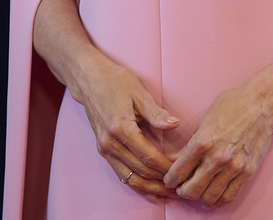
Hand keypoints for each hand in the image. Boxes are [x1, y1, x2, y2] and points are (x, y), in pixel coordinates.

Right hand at [76, 49, 180, 202]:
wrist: (89, 79)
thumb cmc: (116, 81)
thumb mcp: (139, 92)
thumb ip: (156, 113)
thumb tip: (175, 124)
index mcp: (121, 129)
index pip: (148, 157)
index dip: (166, 167)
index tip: (183, 169)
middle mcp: (110, 143)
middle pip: (140, 171)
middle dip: (162, 181)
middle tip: (182, 186)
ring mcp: (105, 149)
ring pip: (130, 178)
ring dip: (150, 188)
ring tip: (169, 193)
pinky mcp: (103, 150)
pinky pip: (121, 174)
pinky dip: (136, 183)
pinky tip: (150, 189)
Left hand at [163, 83, 272, 207]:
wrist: (262, 104)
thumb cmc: (232, 105)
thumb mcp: (205, 119)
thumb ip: (191, 143)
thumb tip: (175, 159)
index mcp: (202, 141)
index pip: (179, 171)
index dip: (170, 179)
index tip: (170, 179)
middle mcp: (217, 157)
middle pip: (191, 190)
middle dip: (182, 191)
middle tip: (181, 187)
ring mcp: (234, 166)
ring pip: (209, 197)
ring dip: (199, 197)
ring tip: (197, 191)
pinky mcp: (247, 171)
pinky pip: (229, 196)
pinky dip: (217, 201)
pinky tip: (211, 198)